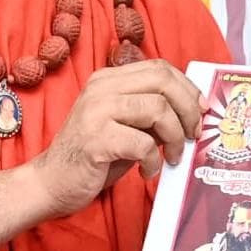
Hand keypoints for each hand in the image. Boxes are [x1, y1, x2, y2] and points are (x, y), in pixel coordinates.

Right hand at [29, 61, 205, 216]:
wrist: (51, 182)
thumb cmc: (94, 156)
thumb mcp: (125, 126)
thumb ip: (151, 113)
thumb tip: (192, 112)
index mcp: (108, 80)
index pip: (159, 68)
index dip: (187, 88)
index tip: (199, 111)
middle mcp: (101, 89)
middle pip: (163, 81)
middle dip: (188, 109)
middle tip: (193, 135)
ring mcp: (96, 112)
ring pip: (158, 109)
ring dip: (175, 138)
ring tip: (171, 157)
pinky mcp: (95, 139)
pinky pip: (142, 144)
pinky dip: (153, 161)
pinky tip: (147, 172)